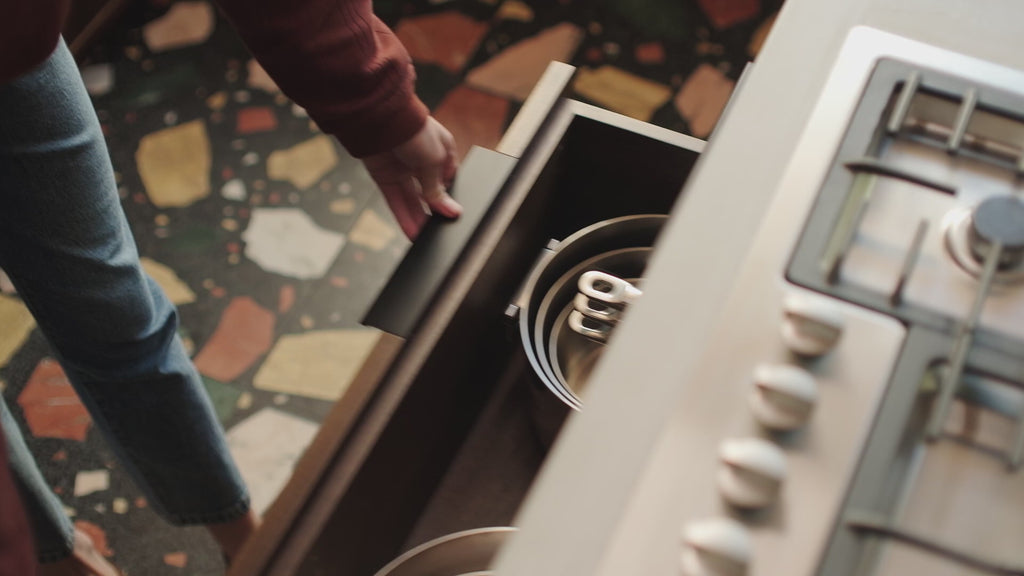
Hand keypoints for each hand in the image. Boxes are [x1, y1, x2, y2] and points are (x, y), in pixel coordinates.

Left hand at [362, 117, 460, 238]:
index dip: (450, 196)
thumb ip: (438, 189)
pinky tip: (411, 232)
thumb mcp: (434, 161)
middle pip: (430, 193)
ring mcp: (402, 170)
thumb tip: (451, 211)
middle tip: (440, 232)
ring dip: (418, 219)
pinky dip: (403, 216)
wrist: (380, 118)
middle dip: (434, 212)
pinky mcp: (384, 177)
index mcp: (441, 151)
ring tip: (425, 240)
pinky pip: (396, 200)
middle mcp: (422, 161)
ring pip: (412, 200)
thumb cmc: (414, 130)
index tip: (453, 214)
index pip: (449, 180)